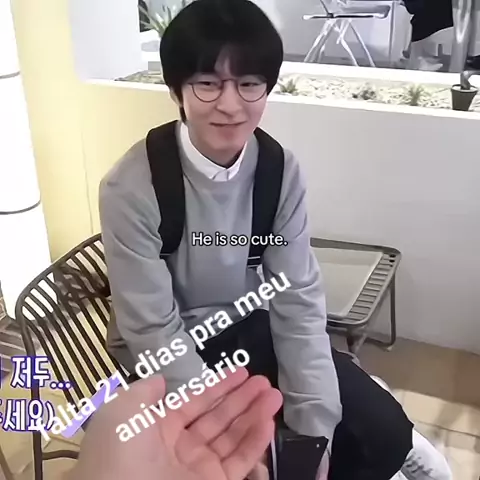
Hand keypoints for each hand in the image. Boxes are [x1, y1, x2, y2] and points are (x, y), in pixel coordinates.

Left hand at [69, 367, 281, 479]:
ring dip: (255, 415)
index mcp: (158, 429)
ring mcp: (198, 470)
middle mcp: (180, 448)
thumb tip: (160, 379)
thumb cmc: (118, 453)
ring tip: (274, 395)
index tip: (240, 372)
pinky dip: (255, 442)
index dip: (218, 387)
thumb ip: (144, 392)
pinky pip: (239, 462)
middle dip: (242, 398)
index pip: (195, 403)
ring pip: (233, 438)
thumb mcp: (122, 411)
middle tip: (263, 381)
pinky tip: (268, 421)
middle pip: (218, 418)